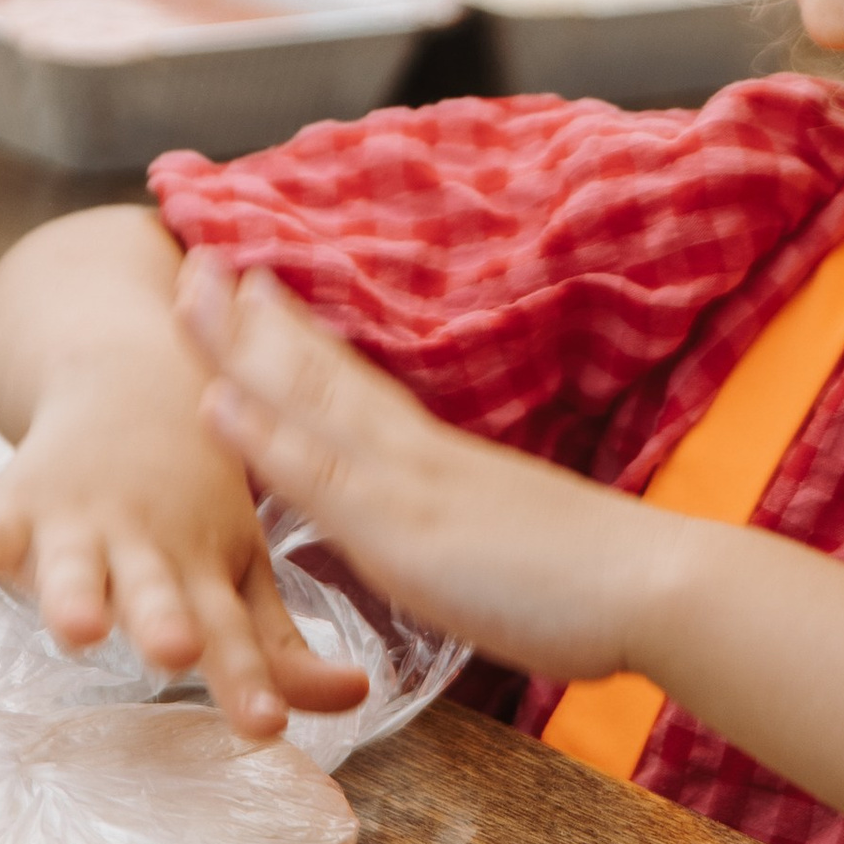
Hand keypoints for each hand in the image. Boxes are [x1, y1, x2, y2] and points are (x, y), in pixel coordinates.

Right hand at [0, 355, 373, 741]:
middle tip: (176, 652)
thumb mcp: (242, 563)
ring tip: (76, 628)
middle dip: (164, 622)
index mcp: (207, 565)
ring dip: (74, 594)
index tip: (264, 728)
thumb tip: (358, 700)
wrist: (133, 377)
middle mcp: (147, 545)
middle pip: (157, 592)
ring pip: (77, 565)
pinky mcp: (20, 499)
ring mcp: (82, 521)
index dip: (247, 679)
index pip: (234, 632)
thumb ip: (279, 646)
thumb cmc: (195, 497)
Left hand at [178, 249, 670, 685]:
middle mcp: (417, 455)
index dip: (301, 338)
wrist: (656, 584)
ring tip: (187, 294)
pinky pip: (320, 476)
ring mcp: (407, 485)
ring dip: (241, 348)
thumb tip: (443, 527)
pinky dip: (264, 436)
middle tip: (198, 258)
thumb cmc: (598, 579)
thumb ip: (467, 523)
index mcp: (441, 460)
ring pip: (309, 402)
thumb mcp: (514, 538)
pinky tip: (214, 402)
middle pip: (321, 373)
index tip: (255, 289)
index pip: (357, 385)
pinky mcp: (404, 532)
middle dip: (255, 320)